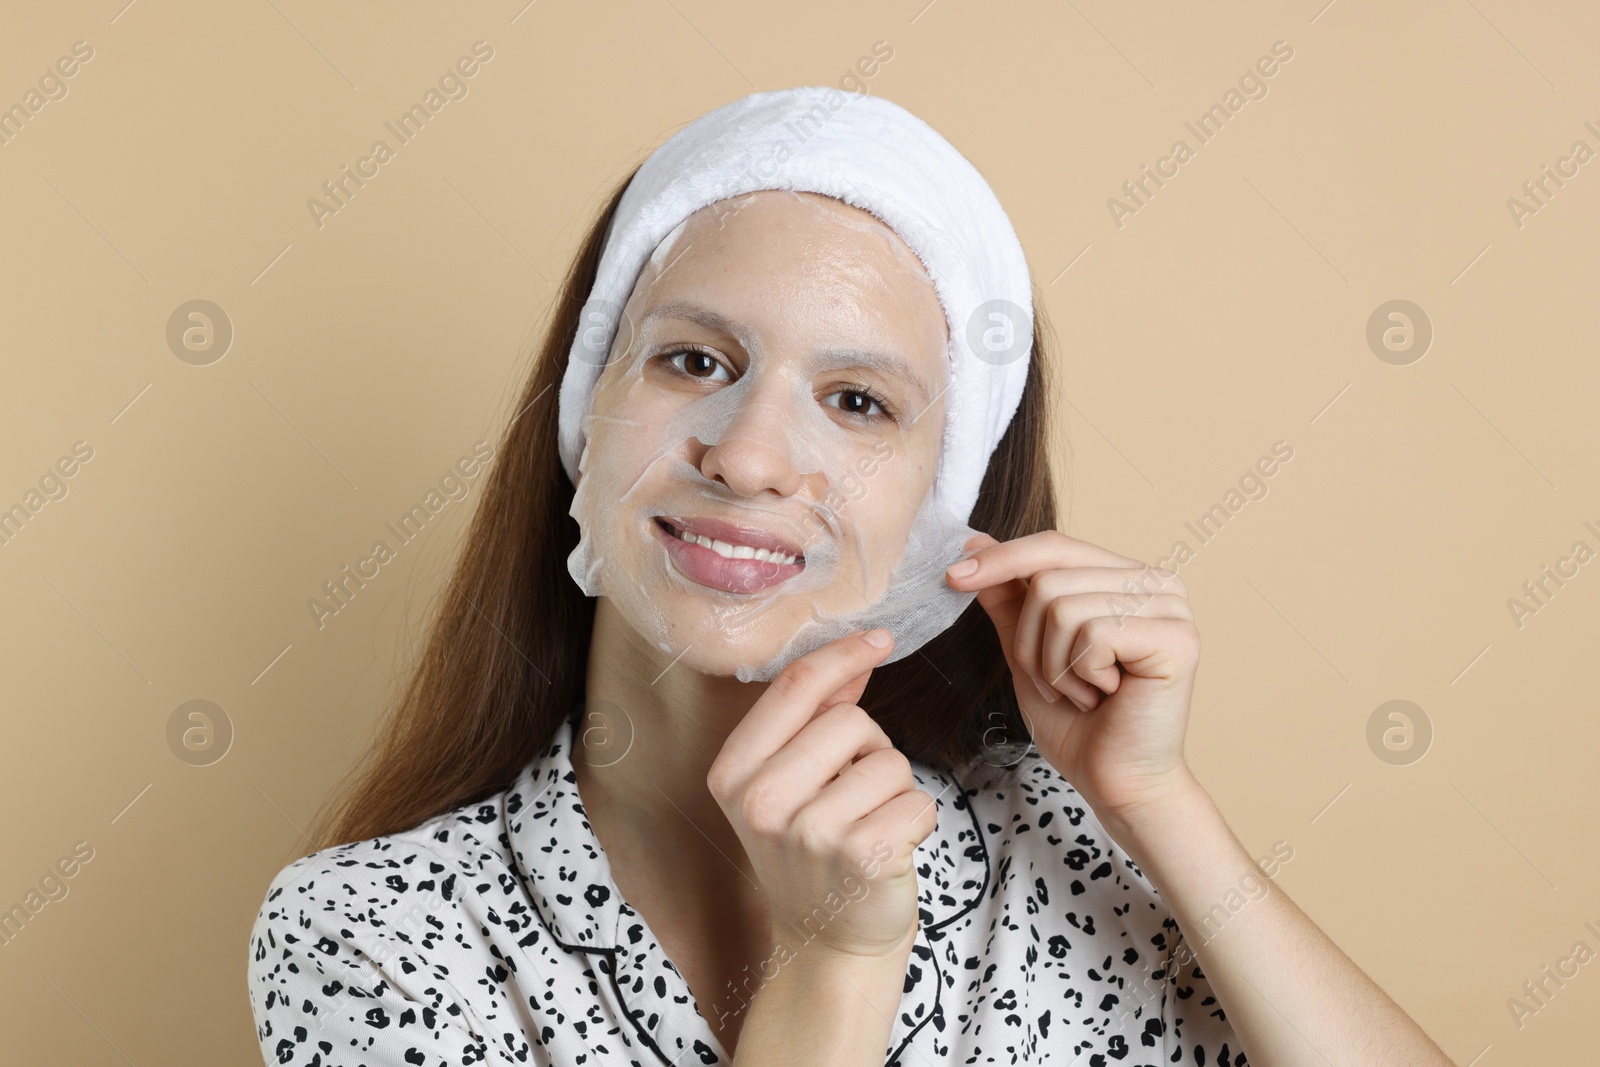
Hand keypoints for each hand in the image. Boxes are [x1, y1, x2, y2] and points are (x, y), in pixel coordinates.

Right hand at [706, 629, 938, 962]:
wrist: (827, 941)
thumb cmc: (813, 851)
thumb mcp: (791, 781)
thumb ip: (816, 716)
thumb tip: (857, 655)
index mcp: (733, 773)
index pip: (793, 687)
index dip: (842, 655)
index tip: (879, 640)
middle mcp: (762, 802)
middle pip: (850, 720)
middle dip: (869, 746)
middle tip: (852, 794)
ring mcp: (810, 832)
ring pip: (890, 760)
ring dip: (894, 787)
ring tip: (868, 824)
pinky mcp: (863, 857)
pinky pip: (918, 800)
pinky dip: (917, 820)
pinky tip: (889, 849)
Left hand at [946, 530, 1200, 822]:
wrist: (1116, 783)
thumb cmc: (1077, 723)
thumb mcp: (1028, 652)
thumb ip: (1009, 599)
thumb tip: (976, 541)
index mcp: (1125, 577)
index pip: (1054, 546)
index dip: (1002, 559)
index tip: (952, 576)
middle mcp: (1155, 582)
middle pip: (1050, 579)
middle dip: (1031, 643)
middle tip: (1059, 685)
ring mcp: (1171, 607)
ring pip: (1063, 607)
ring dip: (1055, 665)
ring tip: (1084, 692)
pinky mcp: (1177, 638)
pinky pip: (1093, 634)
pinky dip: (1081, 675)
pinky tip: (1107, 696)